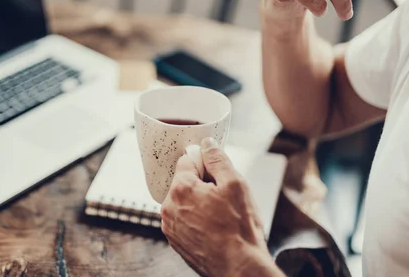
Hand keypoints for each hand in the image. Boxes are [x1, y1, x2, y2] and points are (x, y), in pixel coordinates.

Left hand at [160, 139, 284, 276]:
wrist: (239, 268)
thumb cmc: (239, 228)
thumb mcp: (235, 184)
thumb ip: (217, 160)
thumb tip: (206, 144)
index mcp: (181, 188)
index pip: (187, 160)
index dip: (205, 164)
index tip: (219, 175)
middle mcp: (169, 207)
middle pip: (184, 182)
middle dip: (202, 185)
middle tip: (224, 198)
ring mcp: (170, 226)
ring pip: (184, 202)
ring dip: (199, 203)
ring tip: (221, 217)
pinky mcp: (175, 242)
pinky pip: (184, 220)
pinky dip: (196, 220)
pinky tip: (214, 228)